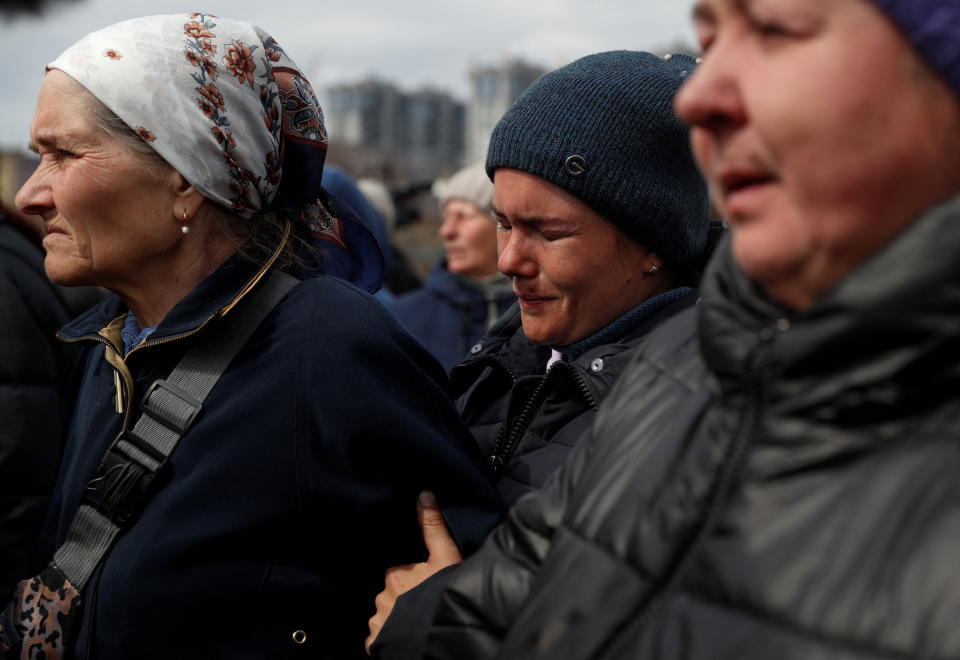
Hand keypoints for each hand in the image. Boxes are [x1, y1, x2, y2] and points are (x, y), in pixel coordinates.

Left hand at [365, 491, 462, 654]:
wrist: (440, 635)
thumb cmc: (443, 594)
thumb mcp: (446, 557)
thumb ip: (434, 527)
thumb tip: (424, 494)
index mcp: (395, 575)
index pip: (401, 574)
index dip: (414, 579)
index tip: (426, 587)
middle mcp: (381, 598)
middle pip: (392, 595)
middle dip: (403, 600)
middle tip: (423, 606)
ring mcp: (377, 622)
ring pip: (384, 616)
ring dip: (395, 619)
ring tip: (415, 624)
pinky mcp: (375, 643)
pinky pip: (377, 638)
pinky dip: (386, 638)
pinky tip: (403, 637)